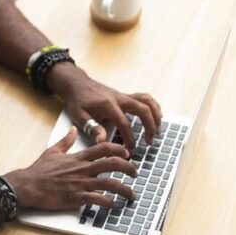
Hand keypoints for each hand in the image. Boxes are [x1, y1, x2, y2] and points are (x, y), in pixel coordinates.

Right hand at [4, 126, 135, 209]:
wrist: (28, 185)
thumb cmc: (39, 170)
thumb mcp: (53, 151)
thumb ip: (66, 141)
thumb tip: (73, 130)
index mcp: (78, 158)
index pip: (104, 148)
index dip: (119, 149)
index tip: (127, 153)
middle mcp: (83, 169)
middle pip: (112, 164)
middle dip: (129, 168)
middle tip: (135, 173)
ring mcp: (81, 183)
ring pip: (110, 183)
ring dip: (124, 189)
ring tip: (132, 194)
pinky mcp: (76, 197)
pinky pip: (97, 199)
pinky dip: (108, 202)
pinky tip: (113, 204)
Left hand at [46, 63, 162, 153]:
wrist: (77, 84)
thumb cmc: (78, 100)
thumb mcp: (79, 116)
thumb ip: (92, 128)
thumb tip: (102, 141)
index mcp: (108, 105)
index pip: (124, 124)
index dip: (130, 139)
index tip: (131, 150)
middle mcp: (119, 98)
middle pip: (143, 110)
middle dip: (149, 127)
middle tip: (149, 141)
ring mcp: (124, 95)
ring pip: (147, 101)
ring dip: (156, 115)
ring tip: (158, 130)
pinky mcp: (126, 95)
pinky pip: (145, 98)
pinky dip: (153, 106)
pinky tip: (155, 117)